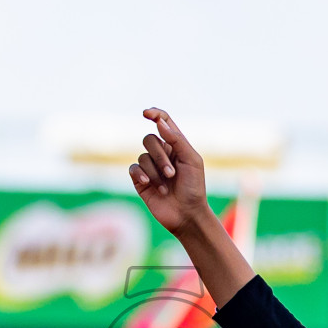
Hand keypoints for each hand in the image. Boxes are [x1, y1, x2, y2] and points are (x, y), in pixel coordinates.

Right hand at [129, 108, 209, 234]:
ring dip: (155, 172)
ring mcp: (150, 167)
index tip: (146, 113)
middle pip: (149, 139)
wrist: (187, 214)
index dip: (155, 114)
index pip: (163, 122)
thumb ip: (176, 140)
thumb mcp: (191, 160)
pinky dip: (141, 175)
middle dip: (160, 156)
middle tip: (172, 173)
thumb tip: (159, 123)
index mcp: (176, 145)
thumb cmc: (194, 187)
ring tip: (166, 186)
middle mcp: (161, 154)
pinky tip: (148, 184)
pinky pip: (134, 169)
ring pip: (142, 156)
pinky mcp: (140, 181)